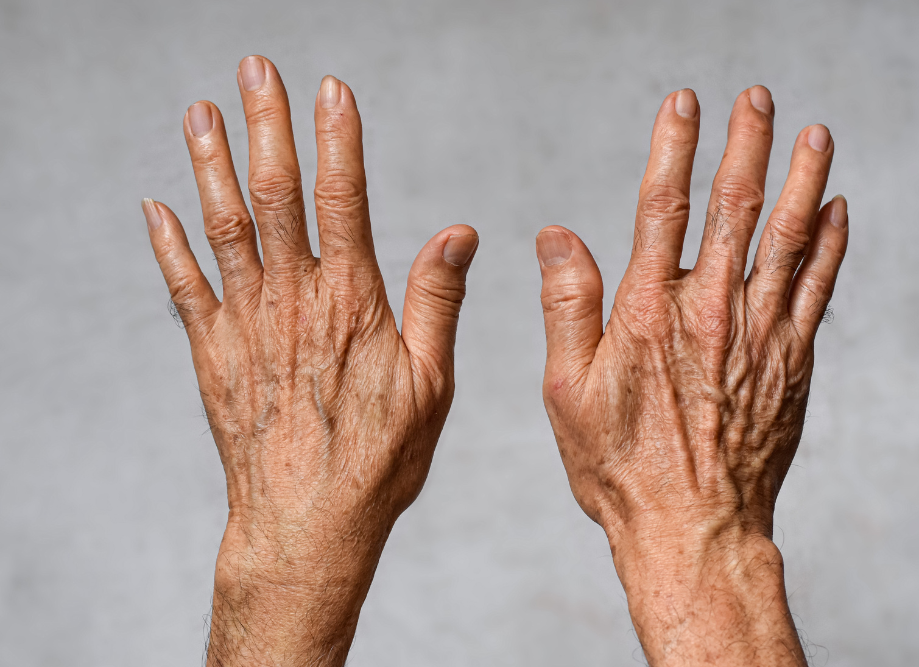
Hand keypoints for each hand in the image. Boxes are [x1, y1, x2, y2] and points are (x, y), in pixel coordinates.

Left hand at [143, 56, 477, 665]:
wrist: (307, 524)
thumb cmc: (379, 459)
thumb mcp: (432, 382)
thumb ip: (437, 299)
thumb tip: (458, 231)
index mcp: (352, 301)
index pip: (344, 198)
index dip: (336, 138)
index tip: (329, 88)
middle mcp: (294, 300)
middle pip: (276, 195)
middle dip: (265, 126)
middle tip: (253, 70)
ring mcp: (247, 324)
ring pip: (224, 228)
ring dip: (209, 165)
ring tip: (198, 111)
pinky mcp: (213, 354)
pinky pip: (184, 288)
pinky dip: (169, 245)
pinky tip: (155, 206)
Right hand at [536, 86, 846, 665]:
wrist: (693, 529)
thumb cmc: (620, 465)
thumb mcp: (567, 389)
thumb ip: (568, 304)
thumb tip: (557, 235)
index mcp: (648, 312)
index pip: (661, 206)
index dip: (674, 146)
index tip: (685, 102)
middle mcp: (710, 311)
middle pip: (735, 207)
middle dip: (747, 144)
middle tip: (757, 97)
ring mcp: (759, 335)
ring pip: (789, 238)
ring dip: (804, 178)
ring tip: (816, 133)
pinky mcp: (792, 363)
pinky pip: (818, 290)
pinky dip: (831, 246)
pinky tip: (839, 211)